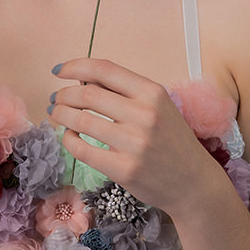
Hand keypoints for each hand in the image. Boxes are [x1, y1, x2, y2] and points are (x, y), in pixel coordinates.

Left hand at [48, 57, 213, 215]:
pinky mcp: (124, 169)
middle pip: (87, 94)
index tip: (59, 71)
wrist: (193, 183)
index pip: (104, 70)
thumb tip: (82, 80)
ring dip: (61, 115)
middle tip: (56, 99)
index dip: (74, 67)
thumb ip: (126, 92)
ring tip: (57, 115)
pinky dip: (68, 139)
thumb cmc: (172, 142)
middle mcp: (144, 115)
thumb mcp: (159, 107)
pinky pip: (82, 149)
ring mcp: (134, 143)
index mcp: (153, 93)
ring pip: (81, 120)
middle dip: (64, 95)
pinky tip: (69, 136)